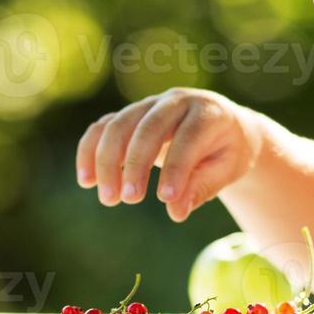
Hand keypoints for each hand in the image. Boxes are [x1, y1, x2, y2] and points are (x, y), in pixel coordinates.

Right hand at [76, 88, 264, 221]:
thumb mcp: (226, 169)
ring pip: (119, 124)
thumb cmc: (227, 151)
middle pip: (148, 127)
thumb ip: (202, 187)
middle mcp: (176, 101)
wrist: (225, 126)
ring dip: (107, 161)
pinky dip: (90, 151)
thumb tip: (175, 212)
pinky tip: (87, 181)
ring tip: (108, 199)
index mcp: (208, 112)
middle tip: (130, 199)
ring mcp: (150, 104)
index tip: (166, 199)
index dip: (176, 168)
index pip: (187, 138)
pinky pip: (103, 127)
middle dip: (136, 164)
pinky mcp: (130, 114)